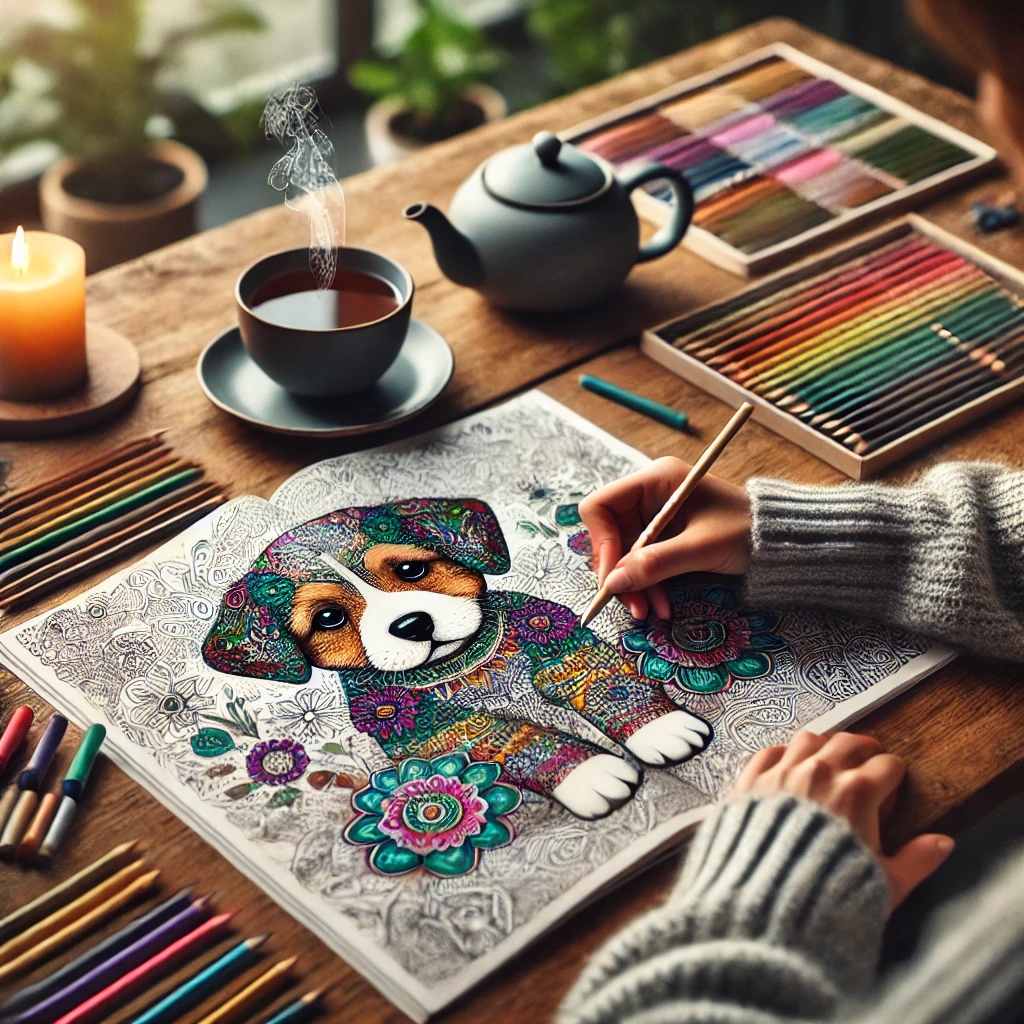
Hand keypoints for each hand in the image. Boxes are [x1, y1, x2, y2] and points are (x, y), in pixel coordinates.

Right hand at [578, 458, 751, 620]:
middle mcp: (650, 496)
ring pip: (624, 556)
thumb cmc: (747, 531)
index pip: (601, 506)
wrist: (783, 541)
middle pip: (610, 536)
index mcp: (655, 480)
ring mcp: (656, 518)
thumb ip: (656, 564)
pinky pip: (643, 564)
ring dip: (634, 586)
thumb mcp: (701, 548)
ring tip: (650, 613)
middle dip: (619, 573)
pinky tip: (661, 606)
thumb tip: (613, 584)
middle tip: (632, 605)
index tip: (614, 577)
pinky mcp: (665, 539)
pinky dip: (648, 586)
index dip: (602, 543)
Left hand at [735, 730, 954, 908]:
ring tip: (829, 763)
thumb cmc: (829, 897)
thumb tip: (944, 842)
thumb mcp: (886, 885)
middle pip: (850, 742)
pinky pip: (771, 752)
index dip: (894, 777)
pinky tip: (789, 767)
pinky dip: (784, 754)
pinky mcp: (752, 780)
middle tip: (867, 767)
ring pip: (810, 739)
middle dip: (864, 752)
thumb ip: (917, 859)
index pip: (888, 764)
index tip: (891, 791)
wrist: (765, 904)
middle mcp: (820, 772)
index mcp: (858, 792)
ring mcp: (783, 772)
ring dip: (824, 747)